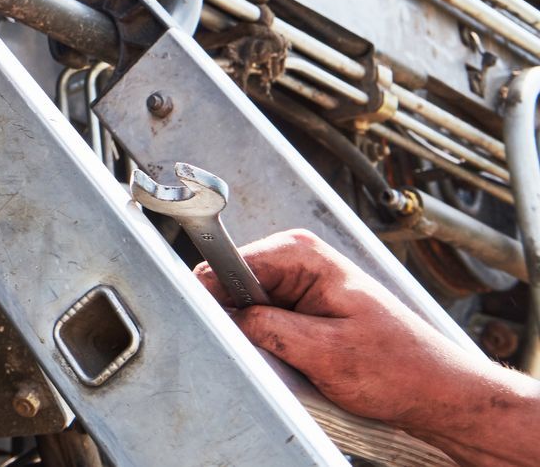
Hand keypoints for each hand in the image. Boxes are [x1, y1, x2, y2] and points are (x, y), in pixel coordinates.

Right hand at [200, 229, 539, 465]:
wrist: (438, 390)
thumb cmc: (401, 367)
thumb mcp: (326, 352)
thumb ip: (268, 327)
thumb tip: (219, 313)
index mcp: (303, 254)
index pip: (230, 263)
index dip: (213, 295)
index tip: (206, 322)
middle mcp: (298, 262)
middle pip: (232, 284)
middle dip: (236, 318)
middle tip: (260, 352)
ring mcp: (299, 284)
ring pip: (245, 307)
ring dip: (254, 335)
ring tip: (287, 358)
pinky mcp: (302, 309)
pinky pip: (264, 322)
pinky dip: (267, 343)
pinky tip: (291, 359)